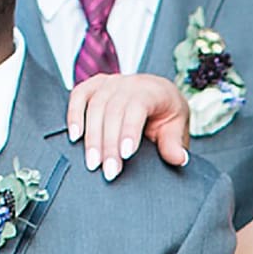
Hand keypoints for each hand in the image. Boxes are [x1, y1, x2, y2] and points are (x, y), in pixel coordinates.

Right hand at [68, 72, 190, 178]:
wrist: (158, 96)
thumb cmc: (167, 114)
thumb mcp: (177, 128)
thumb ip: (174, 143)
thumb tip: (178, 158)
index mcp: (153, 90)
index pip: (137, 107)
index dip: (130, 130)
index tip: (125, 155)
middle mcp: (130, 82)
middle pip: (113, 110)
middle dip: (109, 144)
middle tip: (108, 171)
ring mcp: (110, 82)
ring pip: (95, 106)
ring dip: (91, 137)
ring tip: (92, 163)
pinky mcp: (94, 85)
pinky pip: (79, 95)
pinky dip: (74, 115)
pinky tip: (74, 137)